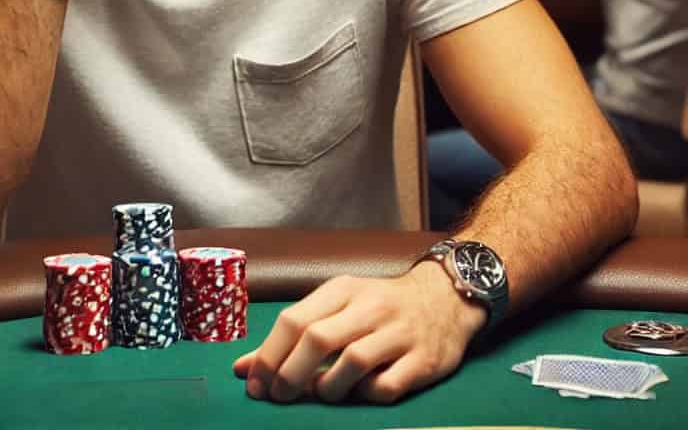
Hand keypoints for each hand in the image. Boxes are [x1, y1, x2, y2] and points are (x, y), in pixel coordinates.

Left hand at [232, 261, 485, 404]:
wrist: (444, 298)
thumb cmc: (378, 306)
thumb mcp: (337, 306)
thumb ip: (293, 335)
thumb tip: (243, 368)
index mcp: (342, 290)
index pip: (294, 319)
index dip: (269, 355)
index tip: (254, 382)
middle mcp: (369, 307)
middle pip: (318, 339)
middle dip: (290, 374)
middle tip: (278, 396)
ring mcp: (398, 333)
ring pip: (353, 362)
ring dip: (328, 387)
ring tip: (321, 393)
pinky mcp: (423, 360)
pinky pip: (387, 385)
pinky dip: (366, 395)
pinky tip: (358, 394)